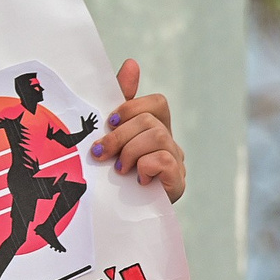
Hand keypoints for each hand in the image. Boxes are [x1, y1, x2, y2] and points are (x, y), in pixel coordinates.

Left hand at [93, 60, 184, 201]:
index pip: (157, 103)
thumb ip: (119, 102)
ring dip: (130, 152)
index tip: (108, 122)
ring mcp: (177, 162)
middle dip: (120, 135)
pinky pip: (164, 161)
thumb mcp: (109, 136)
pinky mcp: (177, 183)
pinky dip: (145, 167)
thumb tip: (131, 63)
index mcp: (155, 128)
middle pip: (151, 121)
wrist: (118, 216)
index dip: (132, 108)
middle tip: (102, 153)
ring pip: (158, 137)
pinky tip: (137, 179)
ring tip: (118, 169)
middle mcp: (170, 142)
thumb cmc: (112, 174)